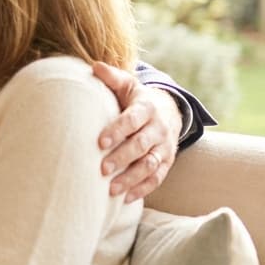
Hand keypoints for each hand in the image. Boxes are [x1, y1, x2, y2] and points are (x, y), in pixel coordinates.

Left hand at [92, 62, 182, 202]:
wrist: (169, 111)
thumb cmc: (138, 99)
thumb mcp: (128, 85)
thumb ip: (112, 78)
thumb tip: (94, 67)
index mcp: (147, 108)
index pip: (133, 119)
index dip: (118, 130)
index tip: (100, 141)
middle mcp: (158, 128)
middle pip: (141, 145)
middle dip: (122, 158)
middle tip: (101, 169)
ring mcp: (164, 147)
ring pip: (150, 165)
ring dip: (131, 178)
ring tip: (111, 189)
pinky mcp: (167, 162)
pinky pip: (157, 178)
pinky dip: (142, 189)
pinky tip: (126, 198)